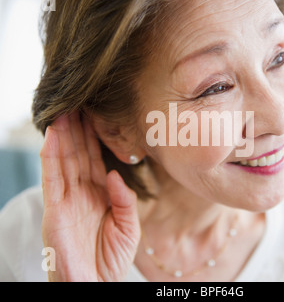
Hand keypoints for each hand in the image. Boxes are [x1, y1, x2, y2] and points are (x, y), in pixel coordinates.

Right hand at [40, 112, 140, 281]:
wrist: (95, 286)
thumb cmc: (111, 260)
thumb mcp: (129, 228)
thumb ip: (125, 199)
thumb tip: (116, 174)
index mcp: (100, 194)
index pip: (97, 159)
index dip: (96, 138)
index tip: (97, 114)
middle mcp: (82, 192)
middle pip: (79, 154)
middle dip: (78, 129)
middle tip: (78, 102)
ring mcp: (67, 200)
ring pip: (64, 160)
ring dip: (63, 135)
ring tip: (64, 111)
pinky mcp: (55, 210)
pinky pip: (52, 178)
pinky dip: (51, 157)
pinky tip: (53, 137)